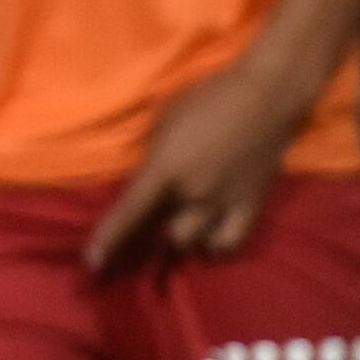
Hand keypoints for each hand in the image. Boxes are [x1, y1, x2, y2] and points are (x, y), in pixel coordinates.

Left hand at [86, 57, 302, 270]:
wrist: (266, 96)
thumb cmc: (208, 99)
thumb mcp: (165, 123)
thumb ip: (154, 159)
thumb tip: (146, 183)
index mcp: (166, 169)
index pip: (130, 212)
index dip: (109, 239)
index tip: (93, 263)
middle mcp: (194, 193)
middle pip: (167, 235)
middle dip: (155, 234)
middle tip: (152, 226)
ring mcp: (226, 202)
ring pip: (197, 242)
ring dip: (185, 237)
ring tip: (181, 225)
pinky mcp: (253, 204)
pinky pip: (231, 241)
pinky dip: (217, 242)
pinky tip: (211, 235)